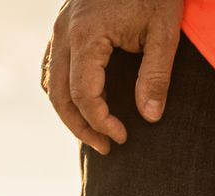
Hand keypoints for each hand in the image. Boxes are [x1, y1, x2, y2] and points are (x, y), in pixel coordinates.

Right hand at [42, 0, 181, 153]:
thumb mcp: (164, 33)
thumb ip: (156, 76)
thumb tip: (150, 117)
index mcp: (86, 35)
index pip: (83, 94)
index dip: (100, 122)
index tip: (123, 138)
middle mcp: (64, 32)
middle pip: (57, 93)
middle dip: (79, 127)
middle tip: (107, 149)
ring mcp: (59, 28)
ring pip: (50, 81)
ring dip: (69, 112)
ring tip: (97, 133)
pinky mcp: (63, 27)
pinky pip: (52, 66)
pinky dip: (63, 91)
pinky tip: (85, 106)